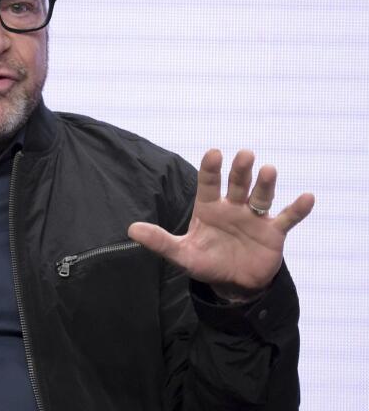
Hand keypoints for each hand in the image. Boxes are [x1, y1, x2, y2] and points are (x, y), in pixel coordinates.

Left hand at [128, 149, 314, 300]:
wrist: (233, 284)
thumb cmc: (205, 262)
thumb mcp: (181, 254)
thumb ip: (159, 241)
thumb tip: (131, 230)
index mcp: (208, 208)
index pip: (208, 183)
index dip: (211, 168)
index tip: (214, 153)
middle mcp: (232, 207)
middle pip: (238, 184)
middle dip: (241, 170)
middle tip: (245, 155)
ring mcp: (254, 218)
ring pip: (262, 196)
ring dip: (266, 183)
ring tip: (269, 170)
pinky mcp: (273, 233)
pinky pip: (287, 218)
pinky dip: (297, 209)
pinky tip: (307, 197)